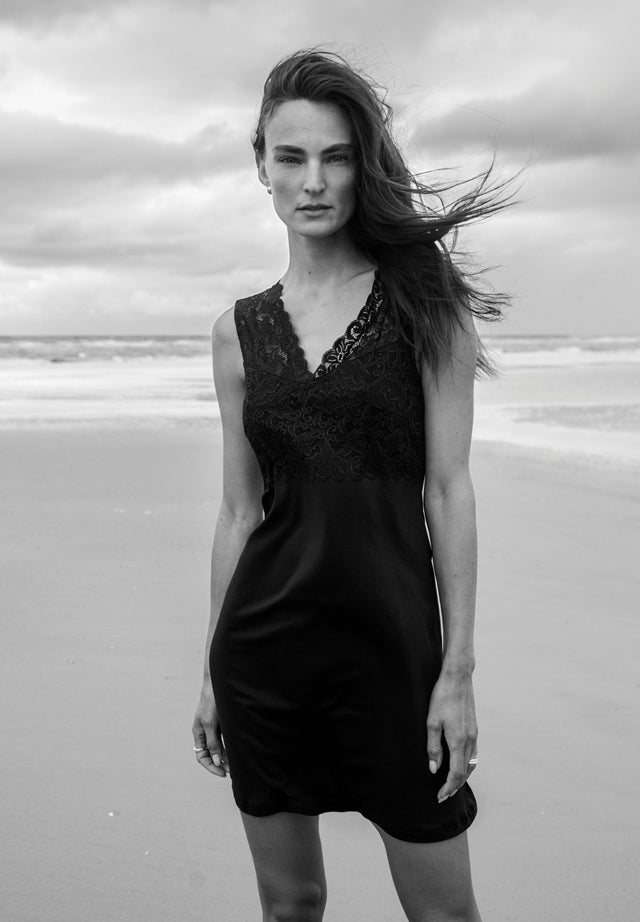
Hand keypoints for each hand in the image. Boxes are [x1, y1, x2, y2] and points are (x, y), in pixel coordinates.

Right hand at [192, 685, 229, 777]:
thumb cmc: (211, 702)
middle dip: (221, 764)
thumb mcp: (210, 724)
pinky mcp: (223, 723)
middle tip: (232, 771)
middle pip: (211, 754)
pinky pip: (226, 739)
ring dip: (227, 756)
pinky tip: (238, 750)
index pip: (202, 757)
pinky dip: (231, 746)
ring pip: (220, 748)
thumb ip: (213, 743)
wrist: (219, 684)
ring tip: (237, 764)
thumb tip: (216, 761)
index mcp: (198, 734)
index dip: (211, 766)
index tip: (223, 773)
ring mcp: (215, 728)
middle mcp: (206, 733)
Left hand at [426, 671, 477, 803]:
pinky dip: (467, 765)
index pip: (456, 773)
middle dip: (455, 786)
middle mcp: (470, 740)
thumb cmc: (442, 697)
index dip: (448, 787)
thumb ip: (433, 747)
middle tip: (443, 795)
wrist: (458, 678)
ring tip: (451, 784)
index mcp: (458, 741)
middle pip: (466, 772)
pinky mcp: (474, 728)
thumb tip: (434, 769)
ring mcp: (474, 734)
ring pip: (471, 764)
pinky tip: (459, 765)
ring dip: (462, 777)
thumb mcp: (432, 722)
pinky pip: (473, 754)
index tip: (440, 797)